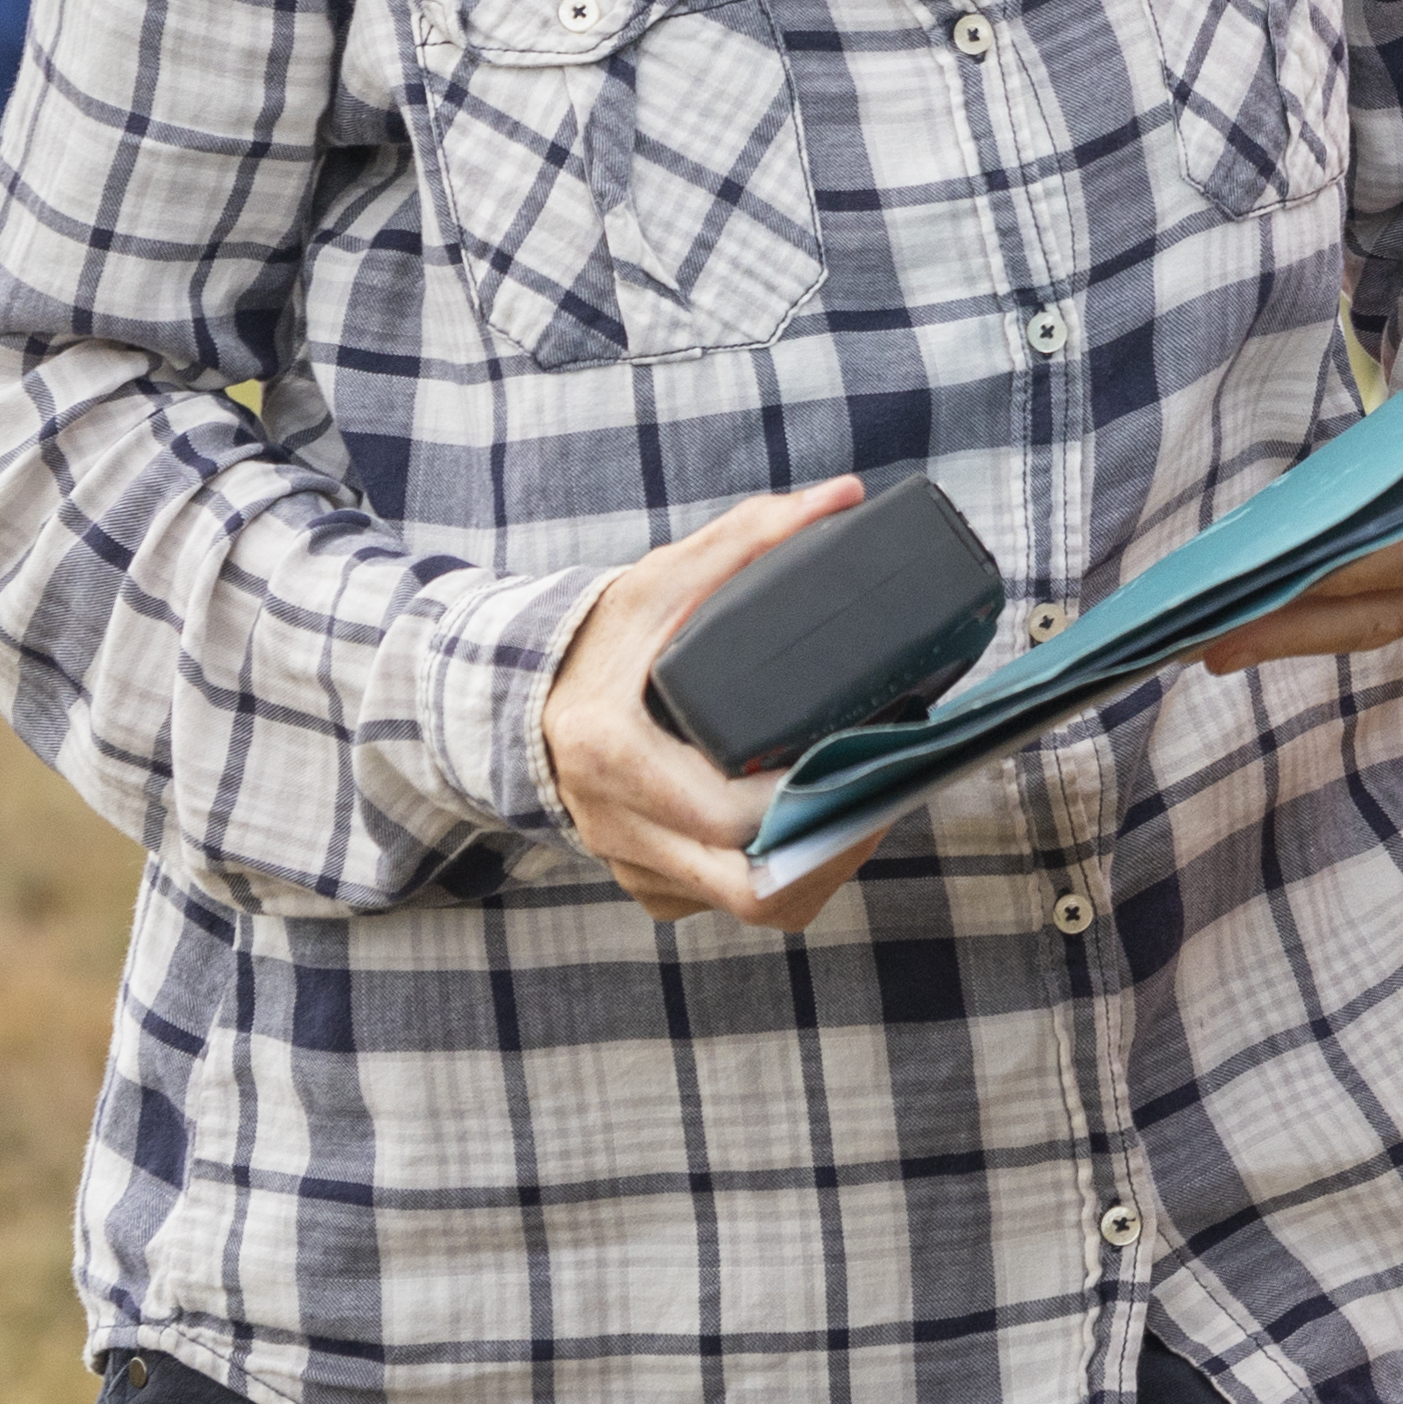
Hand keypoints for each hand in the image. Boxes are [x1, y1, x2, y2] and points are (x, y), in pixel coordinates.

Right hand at [540, 477, 875, 931]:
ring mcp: (630, 863)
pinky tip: (812, 825)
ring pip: (742, 905)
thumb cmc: (599, 638)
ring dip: (812, 870)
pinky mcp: (648, 880)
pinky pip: (724, 900)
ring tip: (861, 809)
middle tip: (880, 798)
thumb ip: (747, 537)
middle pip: (746, 890)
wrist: (522, 695)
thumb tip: (841, 498)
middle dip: (828, 855)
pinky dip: (776, 873)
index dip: (806, 809)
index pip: (726, 818)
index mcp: (612, 754)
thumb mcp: (661, 580)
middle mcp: (615, 824)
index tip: (862, 767)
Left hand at [1186, 384, 1402, 679]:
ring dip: (1296, 638)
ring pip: (1379, 628)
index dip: (1363, 565)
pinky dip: (1322, 629)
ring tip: (1213, 644)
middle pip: (1390, 608)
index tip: (1291, 570)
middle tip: (1212, 637)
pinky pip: (1384, 625)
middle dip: (1299, 625)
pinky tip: (1261, 628)